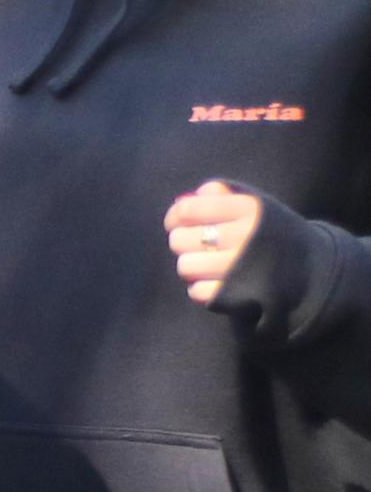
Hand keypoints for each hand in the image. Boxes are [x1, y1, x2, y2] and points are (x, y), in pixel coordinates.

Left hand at [171, 180, 263, 307]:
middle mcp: (244, 237)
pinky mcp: (238, 296)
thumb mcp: (256, 205)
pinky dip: (201, 288)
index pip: (187, 209)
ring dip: (192, 266)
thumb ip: (220, 196)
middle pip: (180, 239)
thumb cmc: (274, 233)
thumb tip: (180, 200)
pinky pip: (197, 291)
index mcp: (249, 209)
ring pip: (185, 266)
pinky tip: (217, 281)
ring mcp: (240, 268)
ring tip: (208, 264)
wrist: (315, 271)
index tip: (178, 221)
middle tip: (198, 245)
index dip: (175, 216)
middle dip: (184, 242)